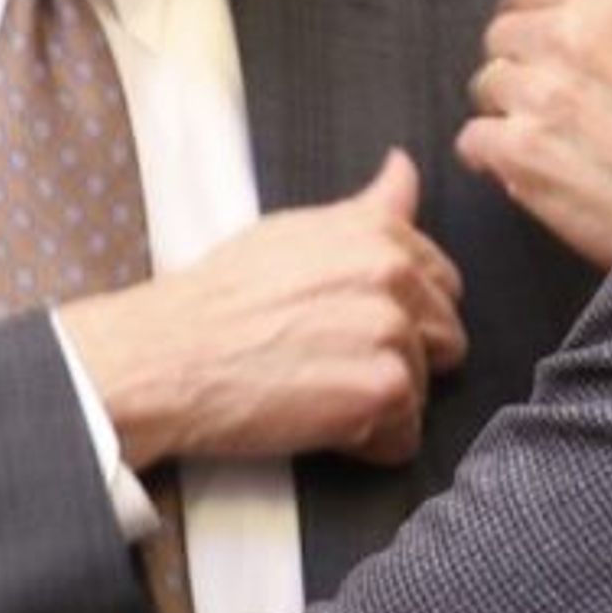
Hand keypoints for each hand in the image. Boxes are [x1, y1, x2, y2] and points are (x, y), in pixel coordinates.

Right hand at [60, 149, 464, 470]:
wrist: (167, 357)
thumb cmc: (216, 301)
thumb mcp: (291, 233)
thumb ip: (365, 211)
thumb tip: (404, 170)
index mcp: (376, 233)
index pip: (441, 280)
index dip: (403, 314)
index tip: (353, 325)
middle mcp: (394, 273)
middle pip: (444, 337)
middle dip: (400, 357)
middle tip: (331, 361)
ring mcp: (394, 331)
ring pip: (423, 387)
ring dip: (377, 400)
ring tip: (314, 387)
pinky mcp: (385, 388)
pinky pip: (405, 436)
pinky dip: (367, 442)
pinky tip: (318, 420)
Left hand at [455, 0, 611, 267]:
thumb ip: (607, 32)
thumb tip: (547, 35)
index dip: (527, 20)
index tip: (536, 49)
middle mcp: (572, 34)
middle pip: (501, 37)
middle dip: (518, 72)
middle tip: (552, 111)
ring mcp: (542, 90)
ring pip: (484, 88)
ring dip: (506, 117)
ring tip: (552, 148)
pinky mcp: (520, 148)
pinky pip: (472, 140)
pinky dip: (493, 161)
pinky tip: (531, 176)